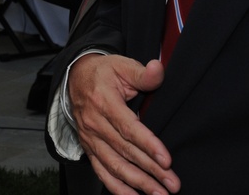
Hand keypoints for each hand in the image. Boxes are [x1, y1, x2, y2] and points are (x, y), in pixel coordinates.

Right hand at [68, 54, 179, 194]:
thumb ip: (143, 73)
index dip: (147, 144)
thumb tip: (159, 69)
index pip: (127, 127)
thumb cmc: (104, 73)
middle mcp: (94, 123)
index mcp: (103, 101)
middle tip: (173, 184)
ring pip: (114, 165)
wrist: (75, 78)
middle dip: (150, 170)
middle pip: (124, 151)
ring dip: (137, 183)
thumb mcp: (122, 66)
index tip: (166, 160)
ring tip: (159, 194)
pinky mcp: (89, 147)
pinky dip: (117, 188)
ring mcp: (90, 137)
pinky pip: (102, 171)